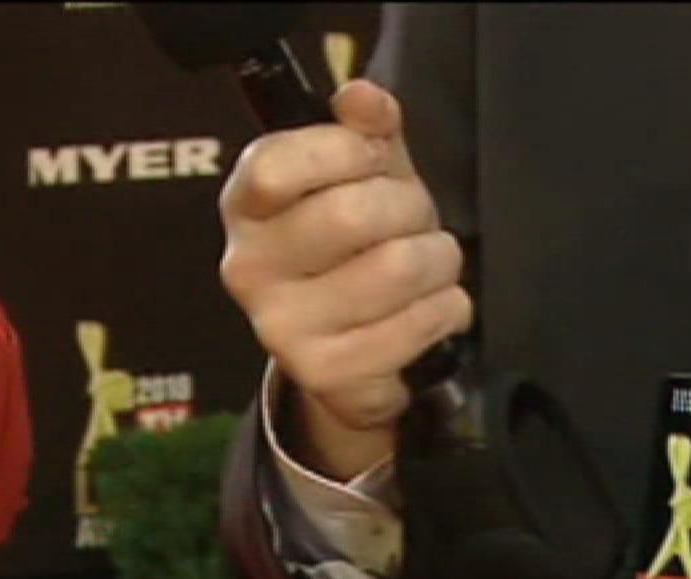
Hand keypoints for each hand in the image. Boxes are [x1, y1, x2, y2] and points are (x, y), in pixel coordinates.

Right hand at [217, 80, 472, 474]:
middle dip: (409, 209)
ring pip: (397, 267)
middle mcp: (247, 268)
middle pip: (353, 213)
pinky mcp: (321, 371)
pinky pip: (415, 323)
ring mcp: (279, 325)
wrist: (352, 354)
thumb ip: (364, 129)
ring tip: (426, 267)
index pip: (277, 165)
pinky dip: (444, 310)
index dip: (344, 151)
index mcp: (246, 208)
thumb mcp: (361, 177)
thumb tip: (361, 96)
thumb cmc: (354, 250)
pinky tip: (430, 309)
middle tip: (410, 223)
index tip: (372, 158)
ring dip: (437, 261)